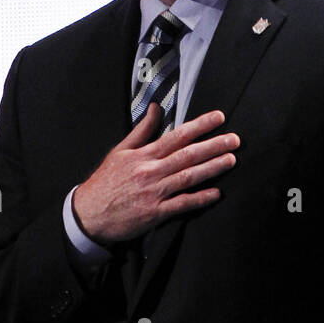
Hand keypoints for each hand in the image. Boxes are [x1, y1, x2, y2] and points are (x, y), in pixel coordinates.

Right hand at [72, 104, 238, 245]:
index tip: (219, 117)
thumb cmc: (105, 181)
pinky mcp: (155, 214)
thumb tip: (157, 108)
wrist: (89, 214)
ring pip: (189, 177)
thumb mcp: (120, 150)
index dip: (199, 125)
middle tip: (235, 139)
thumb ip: (142, 130)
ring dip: (212, 168)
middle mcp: (151, 171)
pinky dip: (200, 198)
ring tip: (231, 160)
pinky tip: (216, 193)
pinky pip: (182, 204)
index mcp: (143, 154)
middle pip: (188, 155)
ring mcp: (154, 193)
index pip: (176, 135)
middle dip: (214, 145)